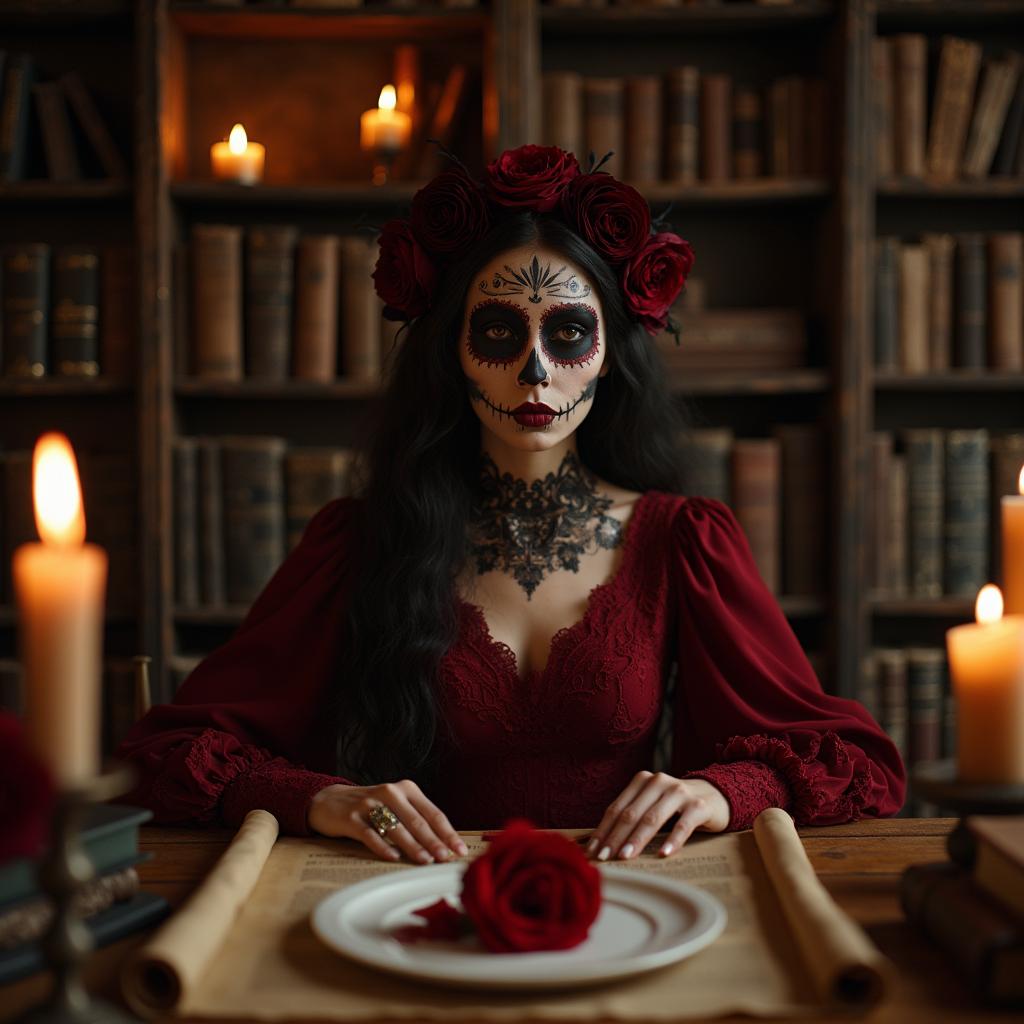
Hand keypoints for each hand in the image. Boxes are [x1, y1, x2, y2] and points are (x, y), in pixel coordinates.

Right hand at [308, 780, 467, 864]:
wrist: (330, 800)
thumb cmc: (372, 807)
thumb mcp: (396, 806)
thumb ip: (417, 820)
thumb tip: (444, 846)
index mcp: (406, 789)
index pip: (433, 813)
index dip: (448, 833)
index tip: (460, 850)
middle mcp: (390, 792)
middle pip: (417, 820)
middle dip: (434, 841)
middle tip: (446, 858)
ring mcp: (369, 803)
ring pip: (396, 827)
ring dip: (412, 845)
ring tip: (425, 860)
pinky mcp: (351, 817)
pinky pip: (370, 834)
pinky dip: (383, 846)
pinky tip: (393, 857)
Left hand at [586, 771, 729, 860]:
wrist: (716, 795)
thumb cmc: (676, 806)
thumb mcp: (652, 804)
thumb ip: (632, 816)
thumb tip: (599, 843)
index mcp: (642, 781)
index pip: (617, 808)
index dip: (603, 830)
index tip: (592, 851)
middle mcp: (658, 782)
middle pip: (631, 813)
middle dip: (615, 837)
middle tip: (604, 858)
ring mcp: (679, 792)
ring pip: (653, 818)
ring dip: (637, 839)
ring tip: (625, 857)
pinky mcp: (699, 806)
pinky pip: (683, 825)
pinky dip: (672, 841)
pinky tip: (662, 855)